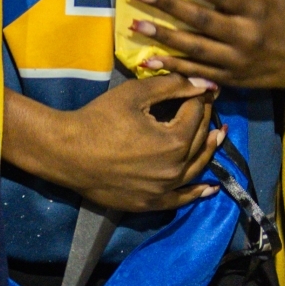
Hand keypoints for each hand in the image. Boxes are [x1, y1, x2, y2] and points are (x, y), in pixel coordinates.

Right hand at [9, 77, 224, 212]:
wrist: (66, 152)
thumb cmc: (99, 118)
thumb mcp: (136, 94)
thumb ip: (172, 86)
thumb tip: (202, 83)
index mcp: (174, 141)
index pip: (196, 114)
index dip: (198, 97)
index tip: (199, 88)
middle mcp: (174, 169)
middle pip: (198, 141)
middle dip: (205, 120)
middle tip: (207, 106)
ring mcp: (163, 190)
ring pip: (195, 169)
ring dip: (209, 152)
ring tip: (218, 137)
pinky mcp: (149, 202)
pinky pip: (180, 199)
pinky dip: (196, 193)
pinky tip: (210, 189)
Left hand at [128, 0, 284, 89]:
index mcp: (254, 8)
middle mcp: (243, 33)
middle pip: (199, 18)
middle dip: (166, 5)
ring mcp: (234, 59)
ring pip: (193, 47)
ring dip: (162, 36)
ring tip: (134, 24)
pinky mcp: (228, 78)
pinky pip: (195, 72)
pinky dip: (171, 66)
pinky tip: (148, 59)